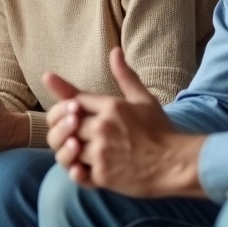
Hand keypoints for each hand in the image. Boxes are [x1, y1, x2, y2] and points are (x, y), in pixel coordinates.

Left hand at [43, 47, 204, 197]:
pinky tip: (84, 169)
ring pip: (69, 149)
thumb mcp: (144, 99)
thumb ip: (125, 76)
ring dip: (71, 151)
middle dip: (67, 127)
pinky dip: (77, 172)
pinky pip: (77, 173)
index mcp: (112, 107)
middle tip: (72, 132)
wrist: (176, 164)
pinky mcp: (102, 175)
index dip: (64, 100)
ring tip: (80, 151)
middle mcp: (103, 127)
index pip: (74, 99)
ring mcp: (101, 152)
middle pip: (67, 124)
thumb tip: (115, 51)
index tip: (51, 85)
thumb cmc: (160, 130)